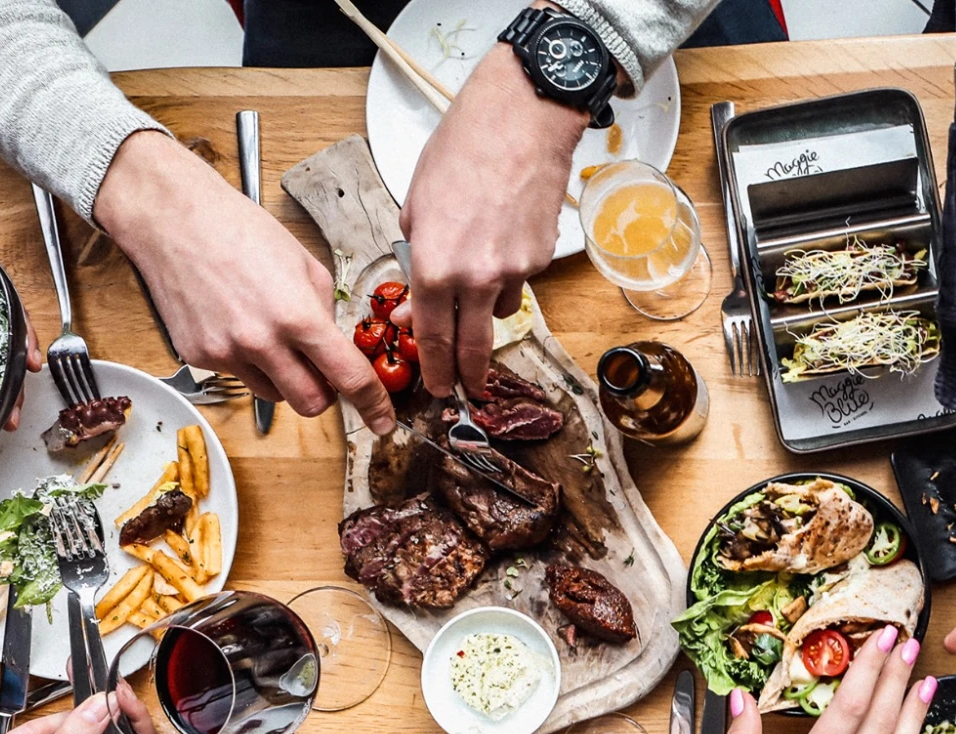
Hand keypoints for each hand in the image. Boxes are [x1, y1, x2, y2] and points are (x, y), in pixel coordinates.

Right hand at [94, 132, 394, 433]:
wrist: (173, 219)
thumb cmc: (239, 230)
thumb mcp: (306, 264)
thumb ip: (327, 311)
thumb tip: (336, 345)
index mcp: (298, 316)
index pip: (348, 378)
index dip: (373, 405)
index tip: (382, 420)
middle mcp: (261, 342)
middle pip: (311, 404)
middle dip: (325, 394)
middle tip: (322, 372)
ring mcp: (226, 353)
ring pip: (274, 394)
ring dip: (285, 378)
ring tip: (272, 334)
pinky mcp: (199, 356)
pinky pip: (239, 375)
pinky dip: (248, 361)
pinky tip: (238, 322)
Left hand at [399, 45, 584, 398]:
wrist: (520, 123)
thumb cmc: (461, 153)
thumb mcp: (416, 208)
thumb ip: (416, 262)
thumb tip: (414, 305)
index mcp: (436, 266)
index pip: (431, 336)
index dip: (432, 368)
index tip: (435, 386)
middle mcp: (477, 277)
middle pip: (472, 348)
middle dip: (467, 375)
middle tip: (465, 389)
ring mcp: (515, 271)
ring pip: (498, 312)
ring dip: (485, 309)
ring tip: (479, 273)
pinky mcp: (541, 259)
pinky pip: (519, 281)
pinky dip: (507, 273)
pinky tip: (501, 238)